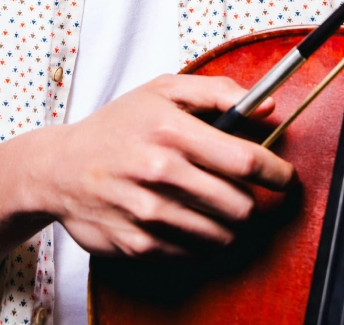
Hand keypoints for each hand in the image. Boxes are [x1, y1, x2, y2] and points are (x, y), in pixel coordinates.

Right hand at [44, 74, 294, 258]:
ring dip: (231, 224)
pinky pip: (194, 253)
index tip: (285, 177)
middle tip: (247, 193)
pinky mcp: (138, 244)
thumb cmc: (118, 124)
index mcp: (171, 129)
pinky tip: (192, 220)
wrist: (58, 168)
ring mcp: (148, 212)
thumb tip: (267, 106)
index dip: (276, 173)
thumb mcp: (163, 90)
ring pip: (222, 234)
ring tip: (221, 207)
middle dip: (254, 202)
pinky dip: (203, 240)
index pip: (245, 160)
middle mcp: (160, 172)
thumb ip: (218, 92)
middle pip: (240, 205)